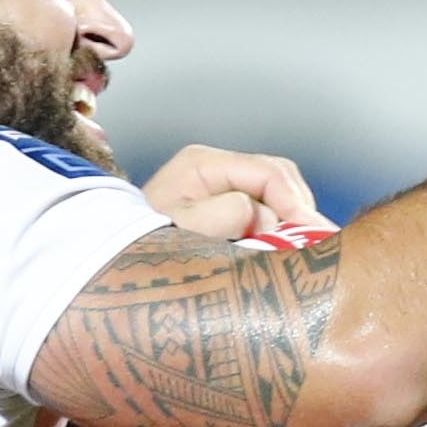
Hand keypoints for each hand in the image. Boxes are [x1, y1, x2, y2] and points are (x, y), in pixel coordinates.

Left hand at [136, 143, 322, 245]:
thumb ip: (222, 217)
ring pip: (277, 191)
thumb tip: (263, 216)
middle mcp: (214, 166)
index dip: (296, 203)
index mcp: (202, 163)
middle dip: (299, 208)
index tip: (315, 234)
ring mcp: (219, 184)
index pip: (268, 172)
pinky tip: (281, 248)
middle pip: (279, 176)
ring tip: (300, 248)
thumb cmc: (135, 247)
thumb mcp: (179, 232)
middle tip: (316, 243)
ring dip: (291, 218)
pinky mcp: (223, 204)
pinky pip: (265, 207)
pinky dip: (279, 225)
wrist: (110, 264)